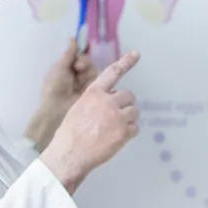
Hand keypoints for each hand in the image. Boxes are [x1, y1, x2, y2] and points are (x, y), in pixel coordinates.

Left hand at [26, 39, 98, 148]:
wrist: (57, 109)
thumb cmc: (54, 87)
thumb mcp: (59, 68)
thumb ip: (69, 54)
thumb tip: (73, 38)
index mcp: (69, 67)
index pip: (80, 55)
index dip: (83, 50)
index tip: (85, 45)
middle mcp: (79, 74)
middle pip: (89, 62)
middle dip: (84, 62)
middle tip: (78, 67)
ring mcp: (88, 84)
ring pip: (94, 70)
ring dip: (88, 70)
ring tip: (81, 76)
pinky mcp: (96, 92)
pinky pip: (102, 81)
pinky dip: (100, 79)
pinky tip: (93, 80)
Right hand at [40, 51, 140, 192]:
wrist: (70, 153)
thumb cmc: (70, 132)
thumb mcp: (78, 108)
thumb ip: (95, 101)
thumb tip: (108, 100)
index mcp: (94, 93)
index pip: (112, 73)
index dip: (126, 62)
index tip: (137, 53)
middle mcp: (108, 101)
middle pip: (129, 96)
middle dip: (124, 104)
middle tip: (114, 116)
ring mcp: (118, 116)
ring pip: (134, 111)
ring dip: (128, 118)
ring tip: (114, 128)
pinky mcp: (124, 132)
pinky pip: (135, 128)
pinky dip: (129, 133)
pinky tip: (117, 138)